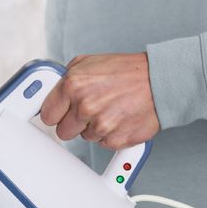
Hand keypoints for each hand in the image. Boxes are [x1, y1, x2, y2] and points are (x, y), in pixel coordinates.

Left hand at [39, 53, 160, 149]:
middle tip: (88, 111)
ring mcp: (101, 125)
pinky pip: (103, 144)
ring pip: (84, 138)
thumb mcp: (89, 63)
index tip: (60, 113)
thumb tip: (50, 91)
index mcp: (73, 85)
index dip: (55, 113)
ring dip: (94, 127)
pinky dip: (110, 134)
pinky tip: (119, 118)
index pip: (47, 115)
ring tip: (109, 109)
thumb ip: (66, 78)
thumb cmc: (126, 71)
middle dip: (73, 123)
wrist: (159, 81)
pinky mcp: (116, 139)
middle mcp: (85, 106)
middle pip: (63, 132)